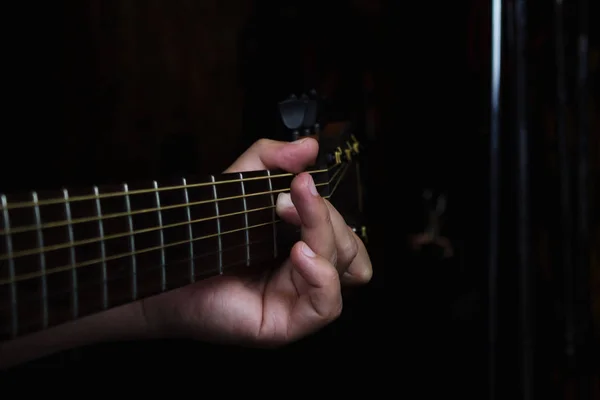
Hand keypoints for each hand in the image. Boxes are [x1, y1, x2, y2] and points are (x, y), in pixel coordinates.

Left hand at [142, 138, 372, 345]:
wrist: (166, 266)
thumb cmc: (203, 232)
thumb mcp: (239, 184)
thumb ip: (272, 159)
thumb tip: (310, 146)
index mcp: (304, 243)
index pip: (343, 228)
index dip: (327, 206)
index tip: (299, 182)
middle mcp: (309, 272)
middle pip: (350, 245)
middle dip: (323, 216)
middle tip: (283, 201)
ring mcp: (300, 299)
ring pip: (348, 270)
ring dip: (325, 236)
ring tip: (284, 219)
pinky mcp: (288, 323)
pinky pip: (328, 305)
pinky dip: (322, 275)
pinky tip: (300, 255)